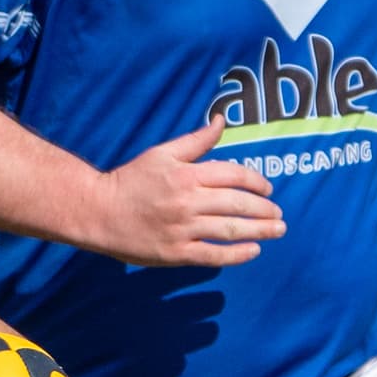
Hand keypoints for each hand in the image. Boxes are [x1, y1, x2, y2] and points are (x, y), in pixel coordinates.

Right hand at [90, 120, 282, 266]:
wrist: (97, 212)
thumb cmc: (130, 180)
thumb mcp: (162, 154)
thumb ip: (196, 141)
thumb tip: (221, 121)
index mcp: (187, 175)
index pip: (233, 175)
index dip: (256, 181)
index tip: (268, 189)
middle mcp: (188, 202)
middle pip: (238, 204)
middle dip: (265, 209)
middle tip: (279, 215)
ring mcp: (182, 229)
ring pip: (230, 229)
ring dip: (260, 230)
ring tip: (277, 231)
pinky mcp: (175, 253)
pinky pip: (213, 255)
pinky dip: (237, 254)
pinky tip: (254, 250)